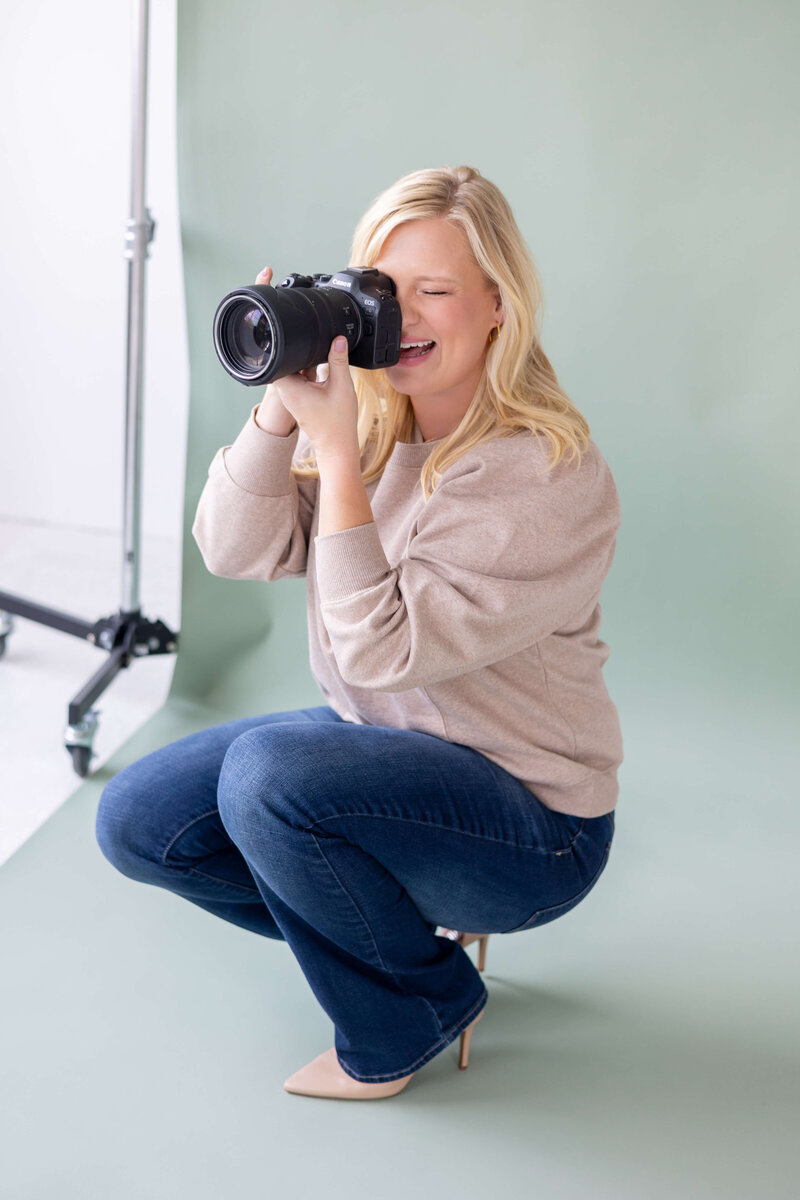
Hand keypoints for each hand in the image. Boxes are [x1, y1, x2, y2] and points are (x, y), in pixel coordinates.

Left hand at [253, 265, 358, 459]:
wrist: (336, 447)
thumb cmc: (336, 425)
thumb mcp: (341, 387)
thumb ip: (339, 360)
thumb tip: (337, 337)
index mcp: (286, 385)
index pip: (269, 350)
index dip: (265, 327)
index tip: (262, 307)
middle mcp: (283, 385)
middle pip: (274, 349)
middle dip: (276, 324)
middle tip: (278, 292)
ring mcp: (290, 386)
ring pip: (287, 355)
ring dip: (292, 339)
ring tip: (298, 317)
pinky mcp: (299, 388)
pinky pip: (298, 364)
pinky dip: (304, 353)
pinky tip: (316, 344)